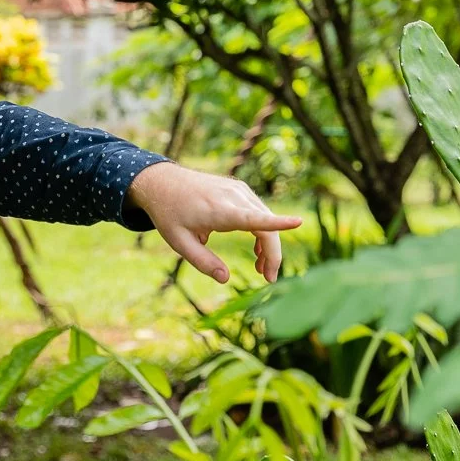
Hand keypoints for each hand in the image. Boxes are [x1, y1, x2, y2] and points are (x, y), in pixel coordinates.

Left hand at [127, 162, 301, 282]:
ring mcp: (238, 190)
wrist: (161, 181)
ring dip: (268, 244)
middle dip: (273, 254)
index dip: (277, 222)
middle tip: (269, 279)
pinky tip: (257, 250)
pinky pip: (258, 211)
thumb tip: (225, 279)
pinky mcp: (239, 189)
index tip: (298, 222)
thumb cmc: (169, 213)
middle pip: (265, 225)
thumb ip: (203, 262)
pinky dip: (262, 230)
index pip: (253, 218)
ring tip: (261, 269)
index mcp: (218, 210)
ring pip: (265, 218)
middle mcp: (232, 196)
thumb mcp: (179, 242)